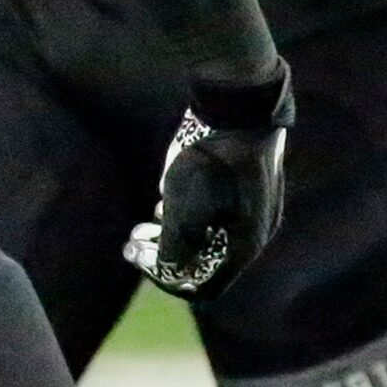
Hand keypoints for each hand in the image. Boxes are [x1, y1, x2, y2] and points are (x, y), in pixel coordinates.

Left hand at [125, 63, 291, 299]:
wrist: (238, 102)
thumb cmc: (211, 156)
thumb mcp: (186, 203)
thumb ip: (177, 243)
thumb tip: (169, 272)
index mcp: (246, 243)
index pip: (205, 284)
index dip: (167, 278)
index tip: (136, 257)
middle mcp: (254, 231)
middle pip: (207, 262)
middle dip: (165, 256)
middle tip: (132, 242)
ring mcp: (252, 207)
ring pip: (209, 237)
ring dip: (172, 235)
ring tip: (144, 223)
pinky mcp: (244, 186)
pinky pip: (214, 215)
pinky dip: (187, 215)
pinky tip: (164, 197)